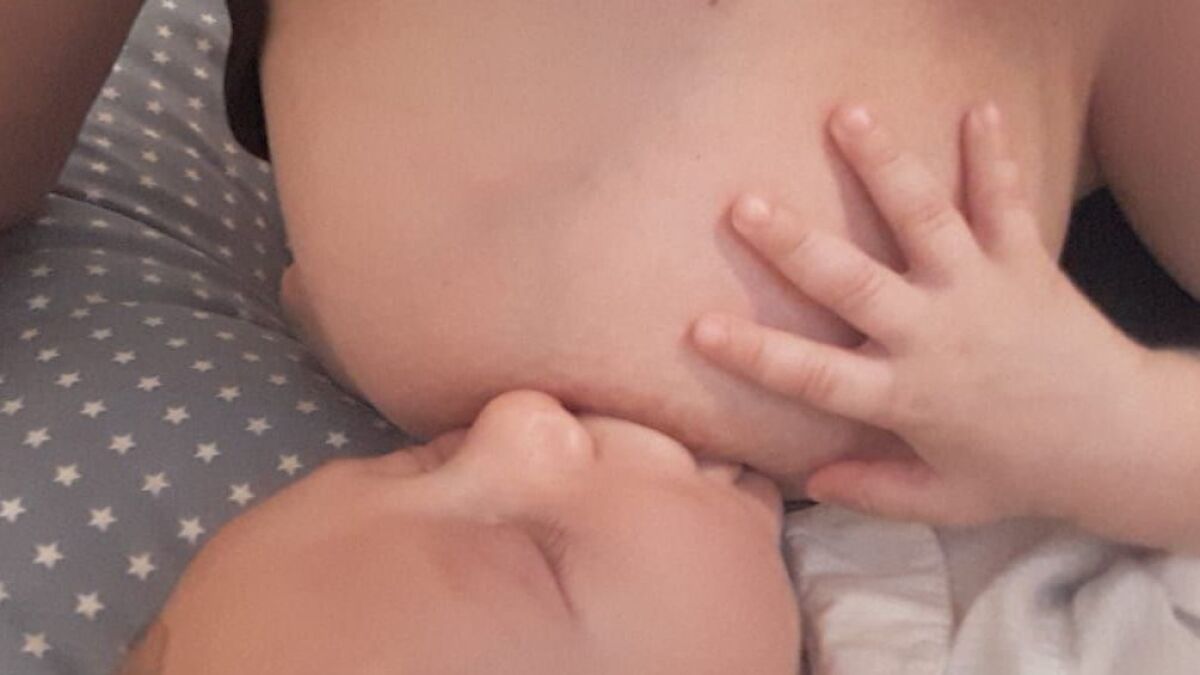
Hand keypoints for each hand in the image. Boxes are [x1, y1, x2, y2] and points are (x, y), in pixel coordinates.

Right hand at [690, 103, 1151, 526]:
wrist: (1118, 442)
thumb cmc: (1021, 472)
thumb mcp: (943, 499)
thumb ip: (873, 490)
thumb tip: (808, 479)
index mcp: (907, 396)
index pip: (816, 377)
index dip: (754, 354)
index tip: (698, 327)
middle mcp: (935, 336)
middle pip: (855, 283)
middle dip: (796, 243)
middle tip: (746, 203)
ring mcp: (980, 291)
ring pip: (926, 221)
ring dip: (885, 166)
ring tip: (848, 114)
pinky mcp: (1024, 263)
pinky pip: (1007, 203)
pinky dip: (994, 156)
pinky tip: (979, 107)